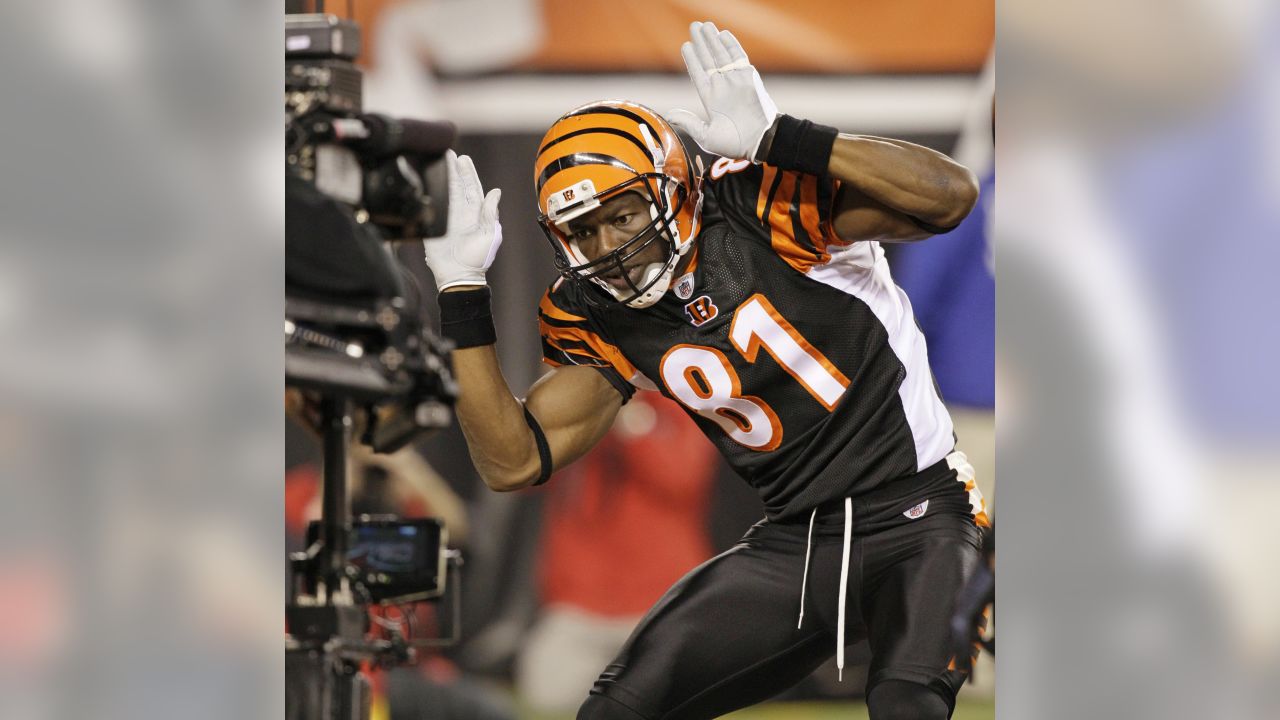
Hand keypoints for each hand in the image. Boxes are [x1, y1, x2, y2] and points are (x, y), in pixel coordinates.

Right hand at [423, 150, 502, 290]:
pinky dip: (430, 192)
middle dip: (454, 169)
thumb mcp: (490, 235)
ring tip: (439, 160)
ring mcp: (447, 217)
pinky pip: (432, 205)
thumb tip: (496, 192)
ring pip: (445, 192)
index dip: (468, 174)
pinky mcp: (435, 224)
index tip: (463, 159)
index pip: (472, 188)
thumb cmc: (478, 259)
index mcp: (476, 214)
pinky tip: (428, 181)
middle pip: (457, 186)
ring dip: (443, 176)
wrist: (459, 275)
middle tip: (449, 154)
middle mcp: (461, 212)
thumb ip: (490, 213)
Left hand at [666, 21, 777, 161]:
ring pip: (721, 55)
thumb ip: (689, 123)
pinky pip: (738, 57)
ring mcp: (735, 80)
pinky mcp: (749, 77)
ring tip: (704, 25)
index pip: (698, 74)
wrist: (761, 140)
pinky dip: (731, 45)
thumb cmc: (735, 143)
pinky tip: (723, 34)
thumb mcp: (707, 136)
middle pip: (709, 60)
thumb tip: (670, 115)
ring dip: (713, 40)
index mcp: (711, 99)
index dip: (692, 60)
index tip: (686, 46)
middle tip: (694, 26)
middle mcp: (722, 87)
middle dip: (701, 43)